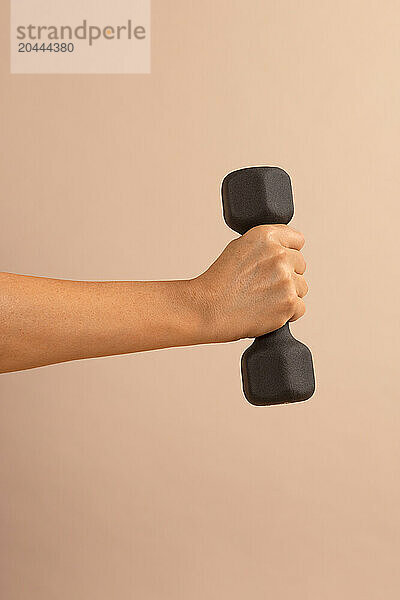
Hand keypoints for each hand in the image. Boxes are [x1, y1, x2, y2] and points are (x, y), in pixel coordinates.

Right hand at [191, 224, 307, 342]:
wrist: (208, 309)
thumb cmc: (218, 283)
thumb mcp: (238, 247)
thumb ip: (265, 245)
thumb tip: (286, 248)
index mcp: (266, 236)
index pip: (297, 240)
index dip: (287, 252)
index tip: (277, 263)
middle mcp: (279, 255)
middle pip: (301, 264)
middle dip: (287, 275)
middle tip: (263, 285)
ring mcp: (286, 279)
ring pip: (301, 287)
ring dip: (288, 294)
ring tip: (262, 299)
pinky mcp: (290, 303)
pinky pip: (300, 308)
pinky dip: (287, 313)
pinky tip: (267, 311)